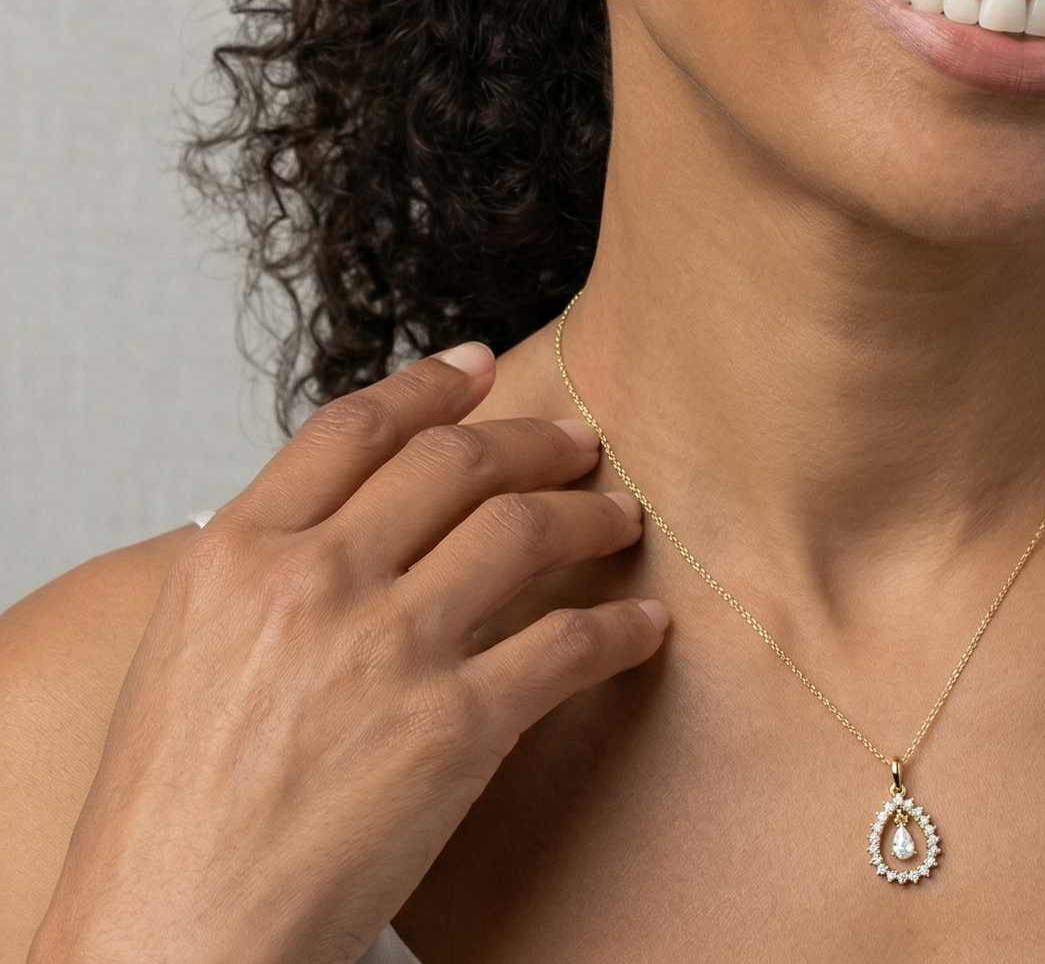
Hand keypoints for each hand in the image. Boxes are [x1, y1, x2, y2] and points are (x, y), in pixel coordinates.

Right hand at [28, 344, 665, 963]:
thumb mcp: (189, 650)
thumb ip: (272, 566)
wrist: (174, 941)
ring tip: (618, 520)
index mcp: (238, 555)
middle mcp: (315, 581)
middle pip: (457, 461)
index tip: (480, 369)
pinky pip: (566, 645)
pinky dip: (619, 630)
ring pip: (524, 530)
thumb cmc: (173, 818)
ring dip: (589, 517)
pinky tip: (640, 627)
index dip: (432, 385)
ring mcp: (388, 649)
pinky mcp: (453, 726)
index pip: (356, 426)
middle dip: (535, 440)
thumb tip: (360, 513)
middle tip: (577, 443)